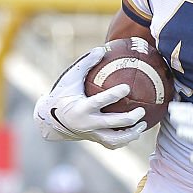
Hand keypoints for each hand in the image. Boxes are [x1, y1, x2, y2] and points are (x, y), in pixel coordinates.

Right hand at [33, 47, 147, 148]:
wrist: (50, 121)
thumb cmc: (63, 95)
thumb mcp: (70, 78)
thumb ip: (86, 63)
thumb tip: (103, 48)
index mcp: (81, 108)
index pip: (100, 101)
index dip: (115, 95)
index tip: (127, 88)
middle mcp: (88, 123)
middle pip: (114, 123)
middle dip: (130, 118)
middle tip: (141, 110)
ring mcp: (92, 135)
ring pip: (116, 139)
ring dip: (131, 134)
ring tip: (142, 125)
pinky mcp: (95, 141)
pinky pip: (113, 144)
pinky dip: (125, 139)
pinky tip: (135, 132)